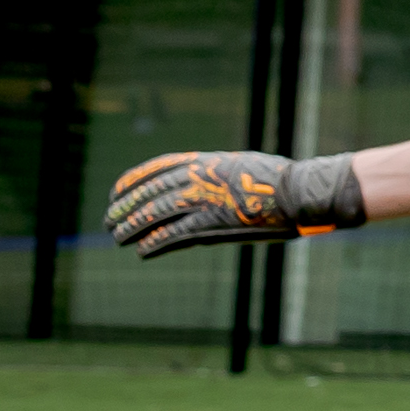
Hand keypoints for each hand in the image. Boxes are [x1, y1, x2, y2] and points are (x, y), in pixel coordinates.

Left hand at [107, 149, 363, 258]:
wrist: (300, 192)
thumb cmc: (281, 180)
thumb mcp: (244, 166)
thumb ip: (220, 174)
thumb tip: (207, 182)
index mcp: (207, 161)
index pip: (158, 168)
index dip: (134, 180)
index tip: (117, 191)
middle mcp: (199, 177)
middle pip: (151, 191)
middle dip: (127, 205)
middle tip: (109, 218)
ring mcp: (204, 200)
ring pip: (155, 213)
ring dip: (133, 226)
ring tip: (118, 237)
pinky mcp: (212, 223)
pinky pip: (174, 234)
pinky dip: (155, 242)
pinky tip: (143, 250)